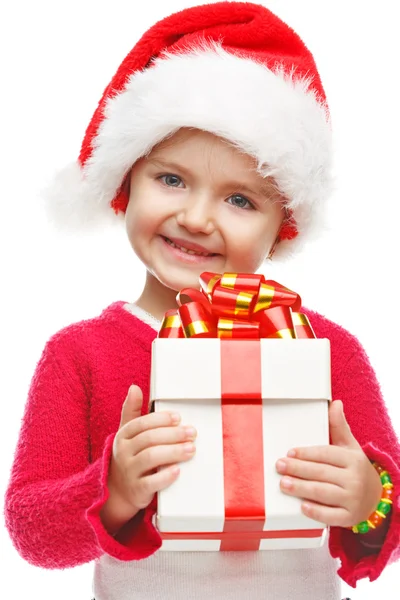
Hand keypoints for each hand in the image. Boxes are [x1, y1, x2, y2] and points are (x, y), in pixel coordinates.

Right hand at [101, 385, 196, 533]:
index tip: (178, 417)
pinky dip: (165, 476)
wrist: (118, 491)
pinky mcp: (137, 490)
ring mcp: (129, 472)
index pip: (141, 424)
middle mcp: (124, 453)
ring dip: (173, 452)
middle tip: (191, 433)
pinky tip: (177, 470)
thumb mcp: (127, 433)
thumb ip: (131, 411)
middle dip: (172, 435)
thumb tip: (134, 388)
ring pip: (150, 458)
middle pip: (148, 440)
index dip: (160, 419)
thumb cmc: (128, 456)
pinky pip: (150, 483)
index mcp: (123, 436)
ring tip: (190, 449)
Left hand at [275, 400, 381, 527]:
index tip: (290, 452)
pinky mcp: (349, 518)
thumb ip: (338, 426)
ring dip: (301, 489)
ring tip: (284, 484)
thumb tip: (335, 403)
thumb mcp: (349, 446)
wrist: (375, 497)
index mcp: (353, 459)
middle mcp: (355, 479)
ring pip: (323, 493)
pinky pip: (331, 516)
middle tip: (280, 466)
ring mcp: (353, 500)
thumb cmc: (355, 468)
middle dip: (298, 469)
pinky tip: (302, 506)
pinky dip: (316, 512)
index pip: (326, 454)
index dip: (307, 453)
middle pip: (321, 473)